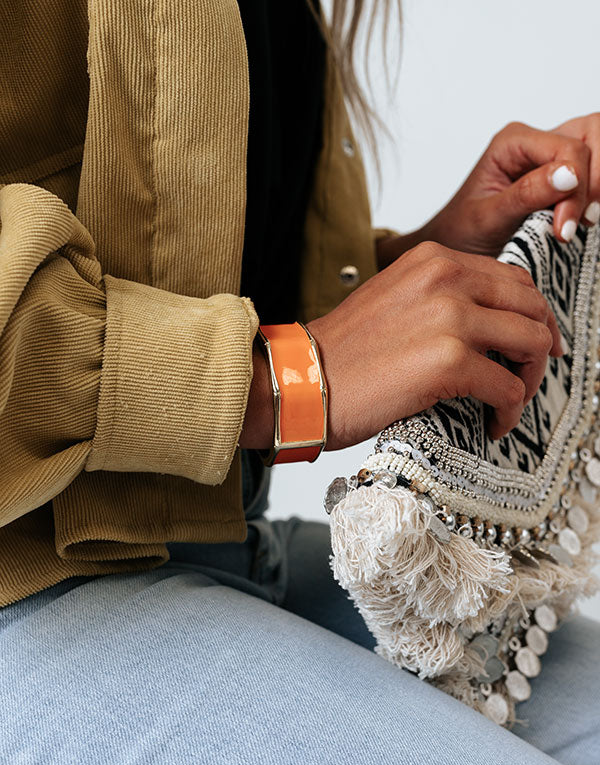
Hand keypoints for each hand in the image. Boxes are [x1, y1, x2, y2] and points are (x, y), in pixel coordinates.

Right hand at [305, 241, 562, 450]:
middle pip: (532, 308)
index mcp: (435, 259)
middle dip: (538, 348)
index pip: (513, 280)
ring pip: (532, 344)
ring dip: (528, 381)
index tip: (531, 345)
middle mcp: (447, 278)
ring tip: (508, 403)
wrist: (301, 381)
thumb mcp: (397, 300)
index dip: (532, 316)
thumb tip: (488, 327)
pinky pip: (509, 389)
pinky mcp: (449, 362)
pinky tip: (492, 424)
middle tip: (525, 377)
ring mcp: (451, 317)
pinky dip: (510, 412)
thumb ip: (442, 299)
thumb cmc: (342, 353)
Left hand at [377, 114, 599, 263]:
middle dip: (595, 180)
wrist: (454, 247)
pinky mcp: (559, 177)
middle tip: (582, 221)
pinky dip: (593, 194)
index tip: (566, 227)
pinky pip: (592, 173)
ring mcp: (549, 158)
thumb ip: (526, 195)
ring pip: (597, 150)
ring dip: (597, 186)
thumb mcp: (487, 218)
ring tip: (581, 221)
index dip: (577, 186)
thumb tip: (568, 174)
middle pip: (592, 137)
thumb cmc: (462, 231)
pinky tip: (581, 218)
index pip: (568, 149)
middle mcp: (534, 143)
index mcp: (513, 142)